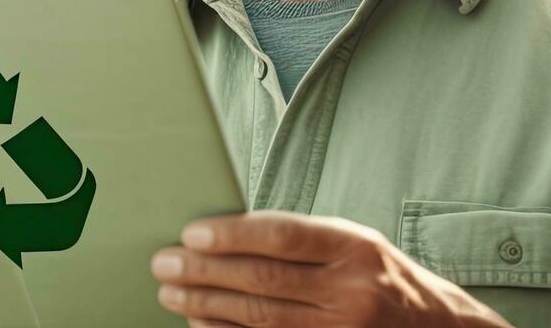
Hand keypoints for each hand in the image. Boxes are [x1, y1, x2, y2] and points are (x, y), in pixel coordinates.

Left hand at [150, 210, 512, 326]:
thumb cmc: (386, 280)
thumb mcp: (358, 245)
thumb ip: (305, 240)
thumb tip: (228, 233)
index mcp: (357, 248)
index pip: (284, 237)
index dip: (232, 234)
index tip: (191, 232)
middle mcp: (353, 292)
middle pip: (264, 280)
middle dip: (205, 271)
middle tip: (164, 262)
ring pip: (260, 319)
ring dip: (207, 305)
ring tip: (171, 292)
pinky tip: (200, 324)